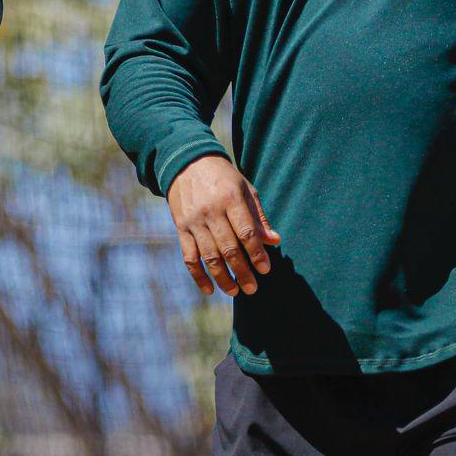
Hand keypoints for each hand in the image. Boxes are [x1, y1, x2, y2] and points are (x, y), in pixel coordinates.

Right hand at [166, 154, 280, 296]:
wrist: (186, 164)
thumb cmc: (222, 178)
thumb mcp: (244, 189)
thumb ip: (258, 217)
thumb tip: (275, 241)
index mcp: (230, 199)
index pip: (246, 233)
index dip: (257, 254)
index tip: (265, 269)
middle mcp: (211, 211)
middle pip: (229, 248)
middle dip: (242, 272)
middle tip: (252, 289)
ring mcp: (194, 221)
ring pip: (209, 256)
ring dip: (222, 278)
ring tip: (235, 291)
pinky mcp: (181, 227)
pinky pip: (189, 257)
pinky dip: (198, 276)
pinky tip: (209, 289)